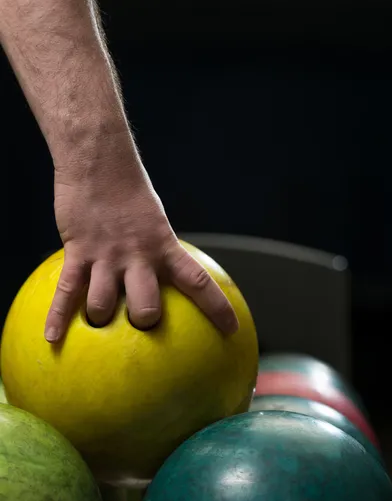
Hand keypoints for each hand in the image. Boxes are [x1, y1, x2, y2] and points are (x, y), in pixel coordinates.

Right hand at [44, 138, 238, 342]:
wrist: (99, 161)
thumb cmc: (128, 191)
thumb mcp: (154, 222)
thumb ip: (156, 252)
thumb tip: (158, 279)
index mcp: (164, 248)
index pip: (198, 282)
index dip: (216, 308)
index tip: (231, 330)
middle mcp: (139, 257)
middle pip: (146, 310)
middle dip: (144, 325)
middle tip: (139, 325)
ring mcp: (107, 257)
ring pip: (103, 307)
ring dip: (101, 320)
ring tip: (99, 321)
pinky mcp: (78, 252)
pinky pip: (67, 291)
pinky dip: (57, 317)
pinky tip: (52, 339)